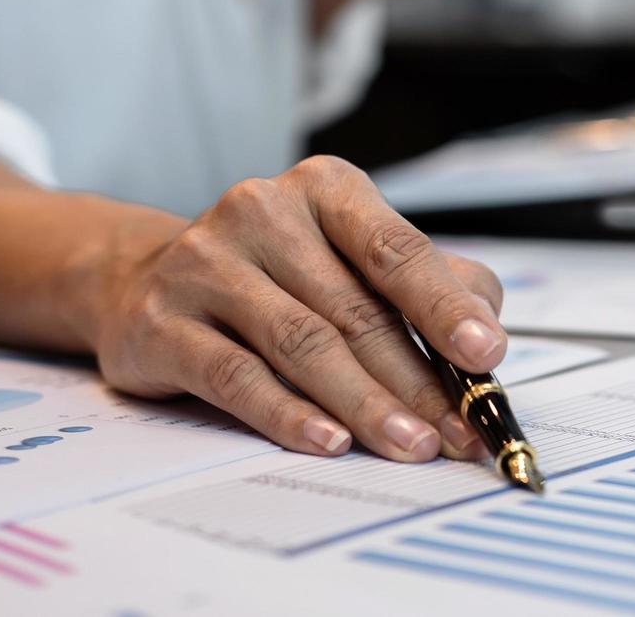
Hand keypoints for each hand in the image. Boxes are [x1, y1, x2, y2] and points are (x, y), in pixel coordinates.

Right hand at [88, 156, 506, 460]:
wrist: (147, 278)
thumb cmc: (279, 273)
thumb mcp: (354, 258)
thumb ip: (428, 286)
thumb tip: (485, 337)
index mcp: (325, 189)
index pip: (396, 249)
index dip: (445, 307)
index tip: (487, 354)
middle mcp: (263, 212)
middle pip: (357, 310)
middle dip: (418, 381)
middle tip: (459, 432)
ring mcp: (206, 264)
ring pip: (304, 344)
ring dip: (366, 404)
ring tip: (411, 445)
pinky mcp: (162, 322)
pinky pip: (237, 377)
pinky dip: (289, 414)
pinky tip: (331, 441)